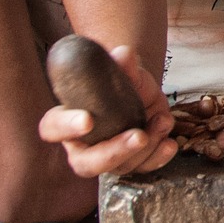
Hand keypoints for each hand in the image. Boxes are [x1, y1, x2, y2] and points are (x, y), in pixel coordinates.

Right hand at [38, 44, 176, 177]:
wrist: (142, 92)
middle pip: (86, 163)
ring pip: (122, 166)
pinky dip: (159, 158)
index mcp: (67, 119)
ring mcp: (109, 157)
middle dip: (113, 152)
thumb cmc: (120, 81)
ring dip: (147, 147)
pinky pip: (143, 168)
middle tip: (139, 136)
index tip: (87, 119)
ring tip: (162, 120)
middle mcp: (84, 145)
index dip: (66, 127)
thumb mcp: (122, 71)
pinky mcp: (133, 162)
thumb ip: (121, 65)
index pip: (53, 128)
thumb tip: (124, 54)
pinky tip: (170, 143)